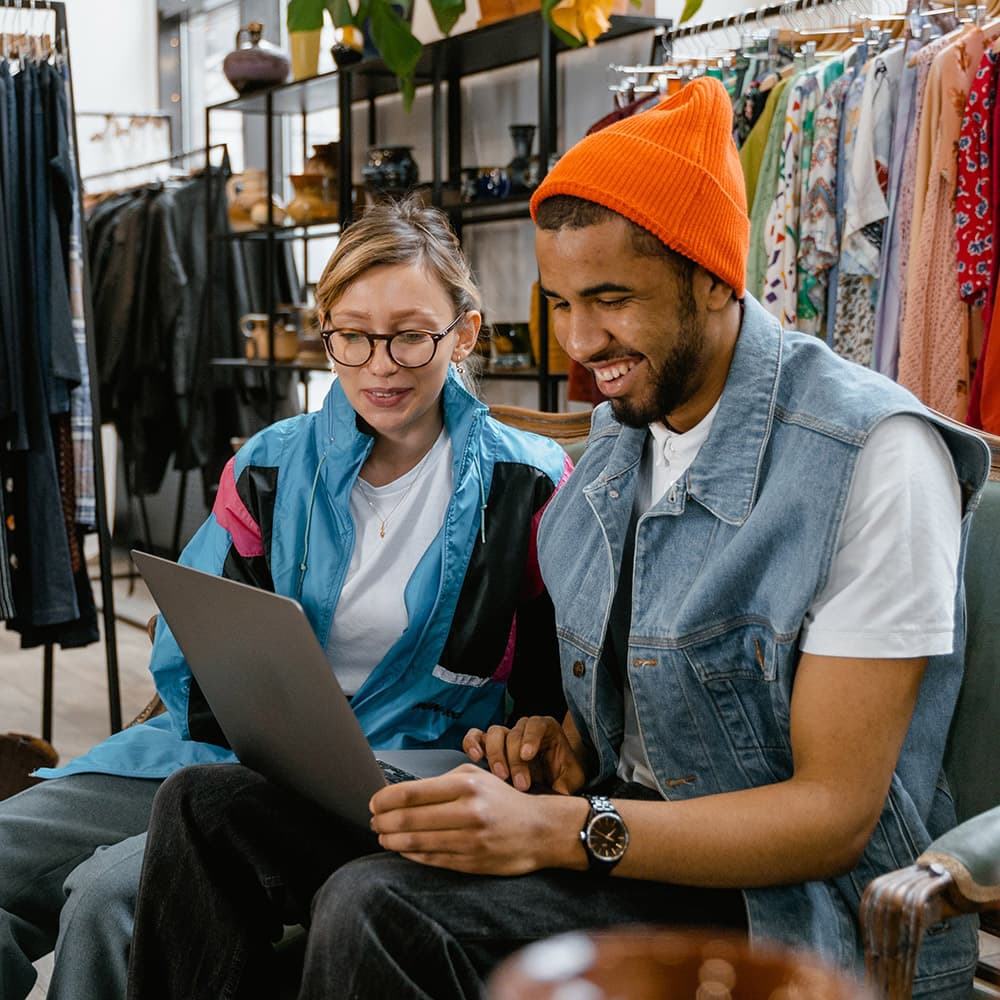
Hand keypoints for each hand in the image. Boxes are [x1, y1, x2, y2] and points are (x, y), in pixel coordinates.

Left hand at [369, 764, 587, 874]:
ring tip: (383, 836)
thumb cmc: (504, 801)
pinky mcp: (471, 862)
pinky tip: (403, 849)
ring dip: (392, 840)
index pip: (412, 792)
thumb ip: (442, 782)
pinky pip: (431, 859)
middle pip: (408, 818)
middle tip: (374, 822)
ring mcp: (469, 840)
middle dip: (383, 821)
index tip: (374, 802)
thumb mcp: (478, 777)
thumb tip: (403, 793)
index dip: (385, 799)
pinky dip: (411, 854)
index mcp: (466, 784)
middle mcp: (467, 811)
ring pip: (416, 841)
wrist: (540, 830)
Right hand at [462, 715, 585, 793]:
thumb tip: (562, 801)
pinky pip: (476, 737)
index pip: (537, 725)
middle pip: (514, 735)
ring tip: (500, 776)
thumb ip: (565, 785)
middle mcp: (524, 728)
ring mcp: (505, 736)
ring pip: (495, 734)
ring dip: (495, 755)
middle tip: (521, 785)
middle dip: (515, 761)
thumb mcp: (570, 780)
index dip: (530, 737)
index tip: (527, 755)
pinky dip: (472, 744)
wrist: (554, 777)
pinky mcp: (489, 746)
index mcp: (546, 729)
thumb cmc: (562, 775)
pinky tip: (475, 758)